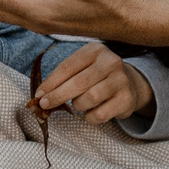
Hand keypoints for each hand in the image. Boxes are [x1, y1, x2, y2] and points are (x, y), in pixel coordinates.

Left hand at [33, 42, 154, 124]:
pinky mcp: (127, 99)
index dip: (50, 83)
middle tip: (45, 105)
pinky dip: (89, 117)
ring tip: (77, 104)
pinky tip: (89, 113)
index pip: (68, 67)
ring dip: (77, 105)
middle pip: (78, 83)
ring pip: (90, 98)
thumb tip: (41, 95)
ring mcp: (121, 80)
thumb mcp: (82, 67)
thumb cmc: (96, 76)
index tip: (38, 95)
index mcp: (95, 50)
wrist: (129, 84)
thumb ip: (63, 77)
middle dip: (58, 96)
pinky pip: (101, 114)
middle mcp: (111, 62)